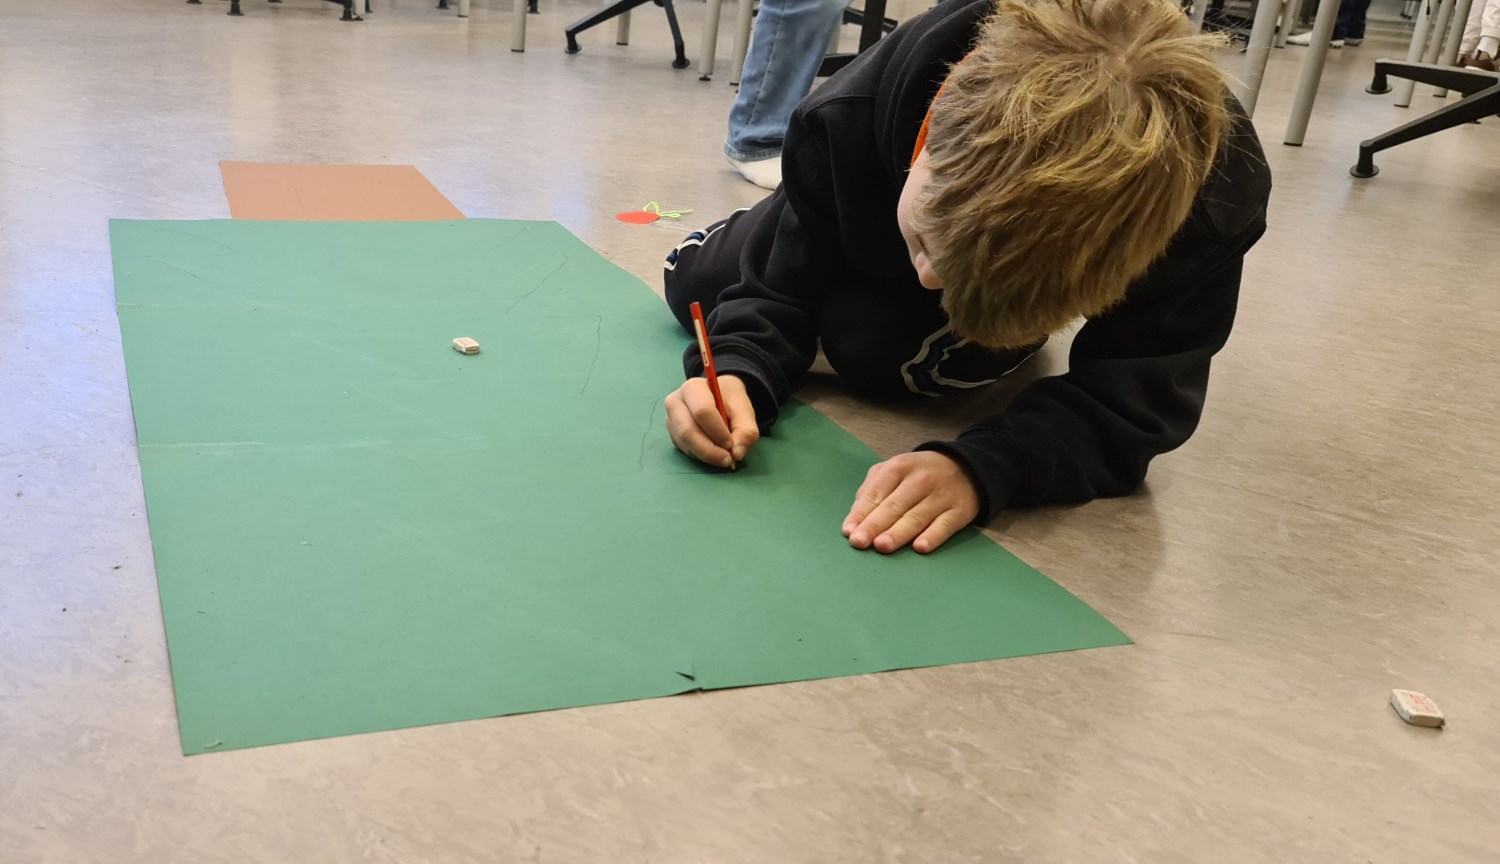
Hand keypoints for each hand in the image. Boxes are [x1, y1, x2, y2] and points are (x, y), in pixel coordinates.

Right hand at [664, 375, 759, 468]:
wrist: (717, 397)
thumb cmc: (728, 400)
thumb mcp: (743, 409)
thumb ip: (746, 430)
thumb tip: (738, 454)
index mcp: (692, 388)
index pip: (701, 411)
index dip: (717, 431)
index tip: (731, 444)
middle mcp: (675, 403)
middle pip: (687, 431)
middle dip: (710, 450)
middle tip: (728, 459)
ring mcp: (671, 420)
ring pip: (685, 444)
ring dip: (707, 456)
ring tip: (724, 457)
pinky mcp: (672, 435)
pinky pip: (685, 450)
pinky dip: (702, 456)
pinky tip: (714, 452)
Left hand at [842, 452, 978, 554]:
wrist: (966, 467)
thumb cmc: (918, 474)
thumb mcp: (894, 470)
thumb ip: (872, 489)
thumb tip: (855, 519)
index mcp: (900, 467)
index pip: (876, 492)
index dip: (861, 513)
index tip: (849, 532)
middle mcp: (921, 480)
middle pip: (894, 505)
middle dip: (875, 524)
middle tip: (859, 542)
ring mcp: (942, 495)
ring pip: (917, 517)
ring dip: (898, 533)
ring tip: (882, 546)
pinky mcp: (960, 511)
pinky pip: (945, 526)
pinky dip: (932, 536)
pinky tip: (919, 547)